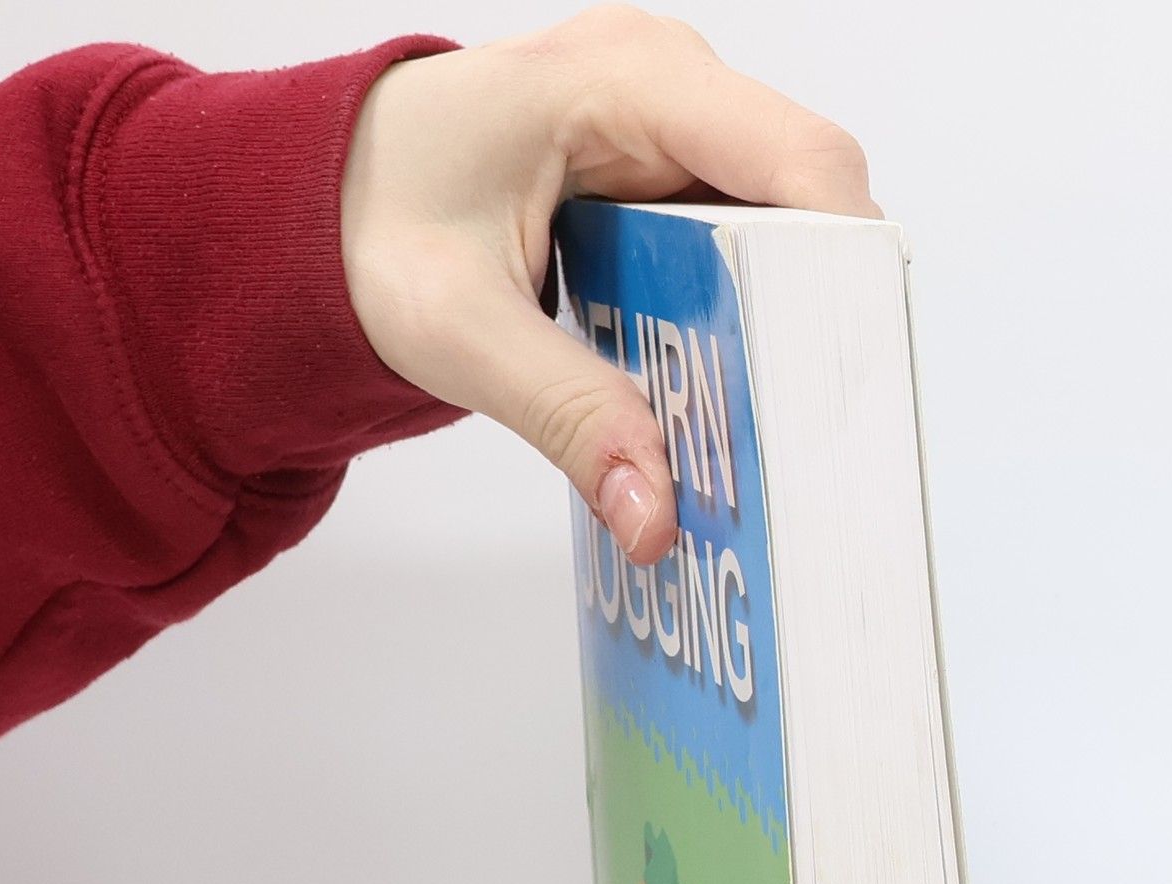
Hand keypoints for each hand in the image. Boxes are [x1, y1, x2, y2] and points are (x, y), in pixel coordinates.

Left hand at [340, 8, 877, 562]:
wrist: (319, 203)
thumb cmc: (368, 224)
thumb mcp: (460, 332)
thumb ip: (567, 417)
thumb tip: (656, 516)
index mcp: (624, 79)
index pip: (797, 156)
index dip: (842, 264)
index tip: (851, 373)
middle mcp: (669, 86)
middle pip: (807, 200)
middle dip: (816, 314)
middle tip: (810, 427)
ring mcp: (675, 130)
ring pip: (784, 231)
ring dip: (782, 328)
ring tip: (771, 425)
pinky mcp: (668, 179)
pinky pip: (743, 250)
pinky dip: (743, 325)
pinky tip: (721, 394)